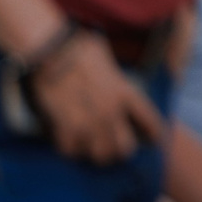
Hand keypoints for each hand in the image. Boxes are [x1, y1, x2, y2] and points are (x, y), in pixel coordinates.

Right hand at [30, 31, 163, 163]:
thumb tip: (109, 78)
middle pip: (124, 148)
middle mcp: (110, 111)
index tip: (150, 140)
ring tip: (88, 147)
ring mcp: (87, 122)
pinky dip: (69, 148)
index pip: (150, 122)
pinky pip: (71, 151)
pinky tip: (67, 140)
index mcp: (125, 92)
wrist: (50, 51)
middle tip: (111, 146)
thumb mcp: (106, 57)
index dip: (152, 134)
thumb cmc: (77, 47)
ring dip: (94, 152)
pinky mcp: (64, 128)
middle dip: (118, 149)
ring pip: (99, 155)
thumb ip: (113, 75)